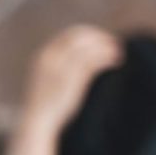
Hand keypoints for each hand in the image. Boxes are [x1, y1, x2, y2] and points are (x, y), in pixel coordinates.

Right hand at [8, 25, 120, 154]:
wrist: (36, 120)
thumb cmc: (45, 104)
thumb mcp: (49, 79)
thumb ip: (60, 65)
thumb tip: (81, 60)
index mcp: (44, 54)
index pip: (69, 34)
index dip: (88, 34)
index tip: (101, 39)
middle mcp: (51, 57)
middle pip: (80, 36)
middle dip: (98, 37)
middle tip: (113, 43)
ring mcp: (61, 67)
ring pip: (88, 47)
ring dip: (105, 46)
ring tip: (119, 52)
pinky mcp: (71, 79)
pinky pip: (92, 62)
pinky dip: (106, 58)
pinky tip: (115, 61)